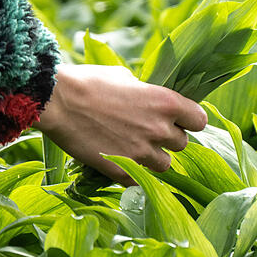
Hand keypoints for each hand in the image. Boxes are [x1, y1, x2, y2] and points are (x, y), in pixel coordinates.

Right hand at [32, 64, 207, 184]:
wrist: (56, 102)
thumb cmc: (88, 82)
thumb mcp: (125, 76)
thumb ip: (145, 91)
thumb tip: (148, 98)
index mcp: (166, 102)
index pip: (200, 121)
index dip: (189, 121)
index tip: (179, 120)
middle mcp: (159, 129)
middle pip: (182, 144)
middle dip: (168, 139)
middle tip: (148, 132)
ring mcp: (142, 153)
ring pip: (165, 165)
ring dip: (154, 158)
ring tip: (134, 148)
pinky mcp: (123, 171)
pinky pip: (140, 179)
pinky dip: (133, 172)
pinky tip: (119, 160)